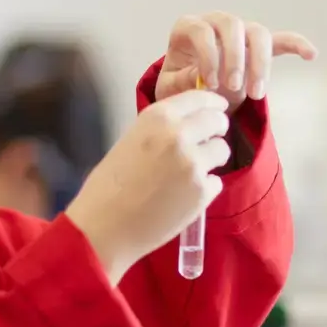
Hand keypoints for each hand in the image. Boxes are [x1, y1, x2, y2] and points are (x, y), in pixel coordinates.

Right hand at [63, 89, 232, 281]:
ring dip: (212, 159)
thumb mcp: (131, 141)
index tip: (219, 108)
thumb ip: (160, 130)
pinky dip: (205, 188)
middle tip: (209, 141)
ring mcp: (194, 164)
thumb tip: (189, 127)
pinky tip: (183, 197)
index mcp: (157, 117)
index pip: (199, 98)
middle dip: (217, 130)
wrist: (104, 227)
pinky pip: (216, 182)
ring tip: (191, 174)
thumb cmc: (108, 186)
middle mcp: (179, 135)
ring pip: (222, 151)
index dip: (213, 103)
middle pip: (218, 121)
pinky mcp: (202, 192)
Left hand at [153, 13, 316, 111]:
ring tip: (256, 93)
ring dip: (260, 63)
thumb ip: (181, 80)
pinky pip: (280, 40)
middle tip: (235, 87)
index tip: (210, 84)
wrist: (189, 88)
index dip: (208, 56)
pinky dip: (295, 45)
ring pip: (257, 34)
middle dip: (236, 57)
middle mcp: (215, 22)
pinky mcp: (256, 45)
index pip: (202, 31)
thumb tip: (201, 78)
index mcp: (189, 28)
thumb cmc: (176, 85)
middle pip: (233, 26)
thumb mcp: (171, 87)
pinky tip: (311, 54)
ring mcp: (238, 32)